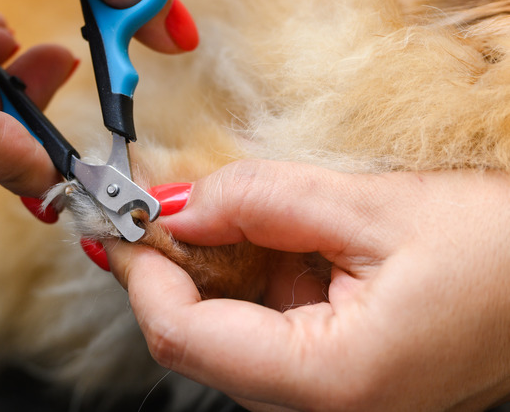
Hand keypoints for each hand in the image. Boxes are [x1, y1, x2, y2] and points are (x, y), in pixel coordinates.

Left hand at [107, 160, 509, 410]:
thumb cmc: (498, 252)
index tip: (120, 219)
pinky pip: (256, 329)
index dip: (141, 273)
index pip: (183, 337)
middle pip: (194, 339)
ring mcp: (320, 398)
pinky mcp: (325, 375)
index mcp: (329, 381)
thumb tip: (180, 205)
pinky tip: (264, 240)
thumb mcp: (374, 207)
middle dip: (168, 267)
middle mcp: (318, 409)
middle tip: (160, 204)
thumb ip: (263, 200)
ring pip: (221, 334)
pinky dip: (241, 280)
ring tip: (226, 214)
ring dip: (206, 270)